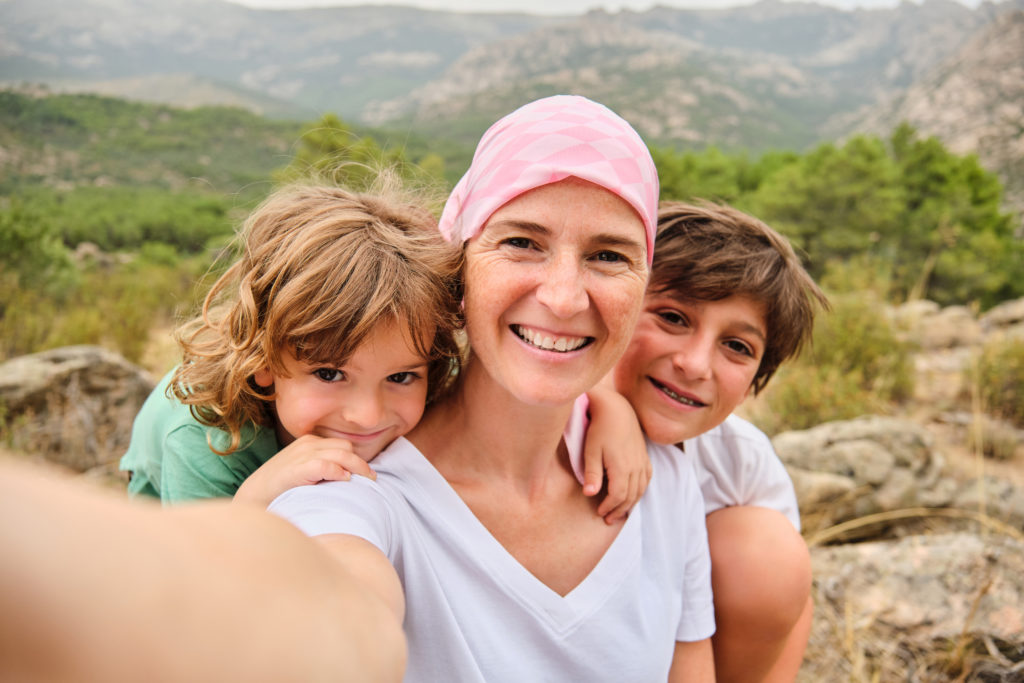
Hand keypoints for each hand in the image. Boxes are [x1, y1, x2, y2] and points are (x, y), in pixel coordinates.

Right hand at [234, 434, 375, 506]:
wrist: (253, 498)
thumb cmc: (280, 489)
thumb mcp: (303, 472)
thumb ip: (322, 468)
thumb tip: (348, 476)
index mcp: (308, 443)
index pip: (342, 445)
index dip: (356, 459)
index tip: (367, 474)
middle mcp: (308, 444)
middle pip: (346, 447)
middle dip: (360, 462)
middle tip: (371, 479)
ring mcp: (302, 454)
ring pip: (342, 453)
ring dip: (358, 467)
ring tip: (367, 481)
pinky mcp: (298, 468)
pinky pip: (326, 465)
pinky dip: (338, 471)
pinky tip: (345, 480)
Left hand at [582, 386, 651, 524]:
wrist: (617, 409)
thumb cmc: (600, 429)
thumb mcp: (591, 451)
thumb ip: (592, 473)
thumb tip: (589, 494)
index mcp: (622, 468)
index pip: (618, 496)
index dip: (609, 507)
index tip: (600, 513)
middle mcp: (636, 467)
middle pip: (630, 496)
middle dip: (619, 510)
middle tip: (609, 519)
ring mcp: (642, 461)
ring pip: (640, 490)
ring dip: (631, 503)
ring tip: (620, 511)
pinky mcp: (644, 456)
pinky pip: (647, 479)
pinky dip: (640, 490)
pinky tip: (633, 494)